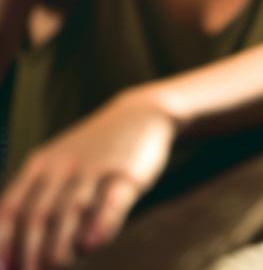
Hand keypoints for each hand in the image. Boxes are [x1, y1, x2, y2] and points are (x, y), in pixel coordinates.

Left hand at [0, 91, 174, 269]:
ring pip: (71, 209)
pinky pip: (111, 199)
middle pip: (39, 212)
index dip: (3, 239)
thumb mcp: (59, 164)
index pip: (12, 206)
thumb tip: (17, 248)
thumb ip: (39, 198)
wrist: (142, 113)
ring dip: (59, 242)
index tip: (4, 267)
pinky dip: (101, 222)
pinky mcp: (127, 171)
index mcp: (40, 165)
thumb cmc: (95, 151)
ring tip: (55, 266)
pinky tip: (94, 243)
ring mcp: (96, 167)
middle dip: (30, 248)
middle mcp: (63, 166)